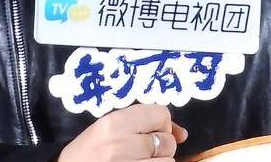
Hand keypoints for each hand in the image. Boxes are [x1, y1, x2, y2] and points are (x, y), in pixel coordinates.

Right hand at [58, 103, 187, 160]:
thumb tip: (183, 133)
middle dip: (162, 145)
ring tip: (143, 160)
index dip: (162, 122)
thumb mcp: (107, 130)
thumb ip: (142, 124)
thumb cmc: (87, 152)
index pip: (160, 113)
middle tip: (146, 149)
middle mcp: (120, 144)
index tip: (154, 128)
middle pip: (166, 141)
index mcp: (113, 123)